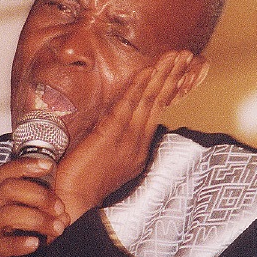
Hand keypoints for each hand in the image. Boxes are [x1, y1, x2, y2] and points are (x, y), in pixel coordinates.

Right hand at [0, 156, 69, 256]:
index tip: (49, 165)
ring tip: (56, 229)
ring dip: (37, 219)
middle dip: (40, 195)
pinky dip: (19, 243)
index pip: (4, 175)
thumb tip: (63, 210)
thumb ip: (30, 220)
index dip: (25, 165)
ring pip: (7, 214)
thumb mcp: (13, 236)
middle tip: (61, 210)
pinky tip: (35, 246)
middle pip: (9, 190)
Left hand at [55, 50, 208, 221]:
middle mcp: (136, 144)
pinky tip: (149, 70)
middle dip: (173, 76)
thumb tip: (109, 119)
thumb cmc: (79, 182)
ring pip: (149, 101)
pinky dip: (139, 86)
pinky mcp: (110, 137)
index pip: (155, 113)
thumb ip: (109, 137)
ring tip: (176, 55)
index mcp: (136, 150)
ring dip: (163, 75)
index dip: (168, 90)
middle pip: (158, 103)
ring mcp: (125, 141)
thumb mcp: (101, 157)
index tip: (179, 71)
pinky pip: (128, 106)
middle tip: (186, 54)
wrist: (70, 202)